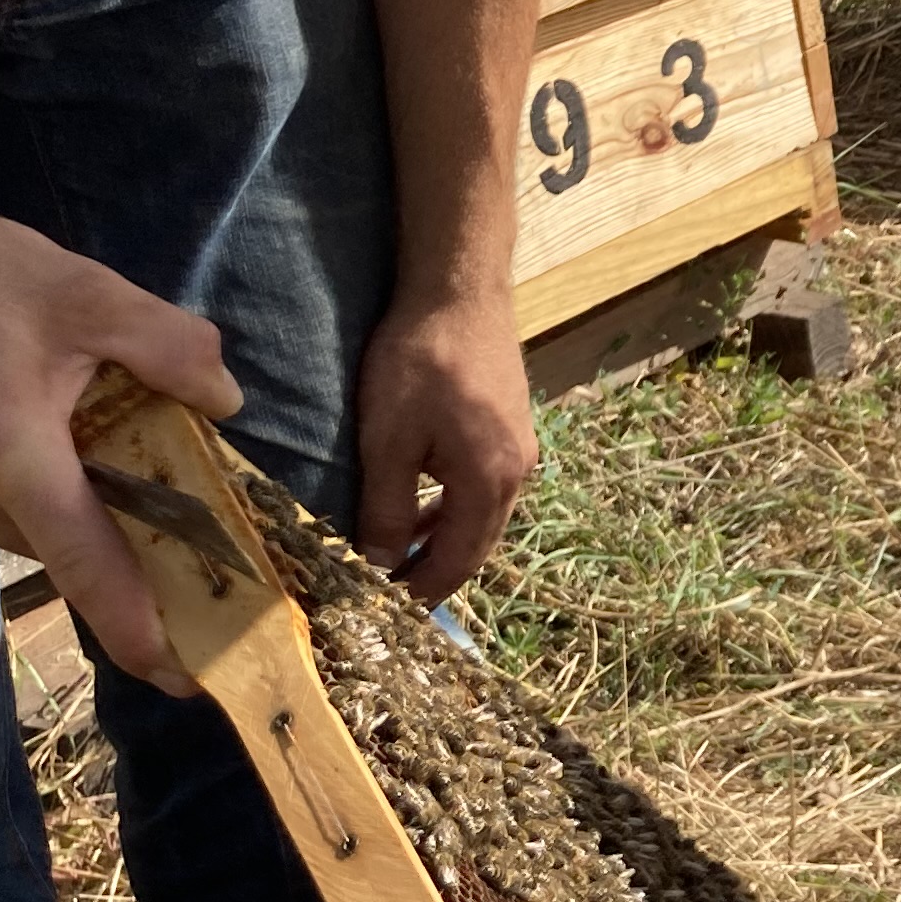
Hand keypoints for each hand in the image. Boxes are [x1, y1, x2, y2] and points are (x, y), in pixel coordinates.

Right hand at [0, 183, 242, 697]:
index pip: (88, 561)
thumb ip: (165, 344)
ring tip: (43, 409)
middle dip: (107, 520)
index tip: (185, 677)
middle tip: (141, 470)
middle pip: (59, 537)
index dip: (139, 624)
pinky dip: (2, 480)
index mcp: (4, 451)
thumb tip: (225, 403)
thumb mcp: (78, 289)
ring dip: (49, 491)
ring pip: (17, 524)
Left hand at [355, 286, 539, 601]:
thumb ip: (387, 509)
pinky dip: (452, 508)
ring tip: (398, 555)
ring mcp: (520, 449)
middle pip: (478, 545)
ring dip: (442, 540)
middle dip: (434, 573)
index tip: (383, 612)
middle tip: (387, 594)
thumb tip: (380, 566)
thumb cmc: (419, 363)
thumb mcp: (389, 440)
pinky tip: (421, 503)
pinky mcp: (512, 427)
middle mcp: (518, 473)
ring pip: (481, 516)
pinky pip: (483, 487)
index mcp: (491, 482)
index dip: (421, 592)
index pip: (458, 561)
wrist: (460, 289)